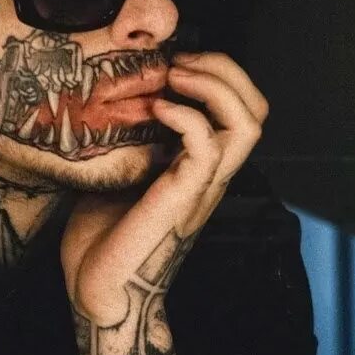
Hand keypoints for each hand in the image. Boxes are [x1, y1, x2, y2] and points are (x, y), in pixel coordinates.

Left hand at [62, 50, 268, 325]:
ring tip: (174, 75)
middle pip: (257, 110)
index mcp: (202, 169)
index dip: (221, 73)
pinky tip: (156, 109)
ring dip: (213, 86)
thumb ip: (131, 140)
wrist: (97, 294)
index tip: (176, 60)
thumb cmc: (102, 238)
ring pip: (246, 125)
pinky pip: (207, 148)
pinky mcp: (181, 200)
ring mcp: (201, 189)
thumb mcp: (119, 174)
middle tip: (180, 60)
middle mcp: (212, 177)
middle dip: (225, 69)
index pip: (245, 110)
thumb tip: (112, 99)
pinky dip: (185, 116)